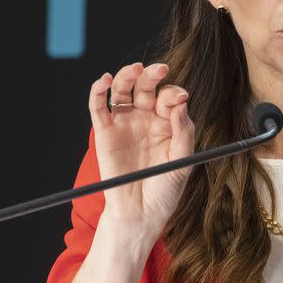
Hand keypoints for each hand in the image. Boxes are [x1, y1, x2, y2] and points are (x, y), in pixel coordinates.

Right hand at [88, 62, 194, 236]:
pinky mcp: (104, 131)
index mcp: (167, 121)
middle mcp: (145, 117)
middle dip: (153, 75)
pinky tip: (105, 80)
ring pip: (122, 90)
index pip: (170, 97)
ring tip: (135, 69)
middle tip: (160, 69)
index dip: (174, 93)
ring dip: (127, 75)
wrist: (141, 213)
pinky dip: (98, 90)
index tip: (181, 96)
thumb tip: (181, 104)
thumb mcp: (183, 161)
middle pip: (146, 87)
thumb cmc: (164, 188)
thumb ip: (184, 132)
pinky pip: (98, 106)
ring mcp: (124, 122)